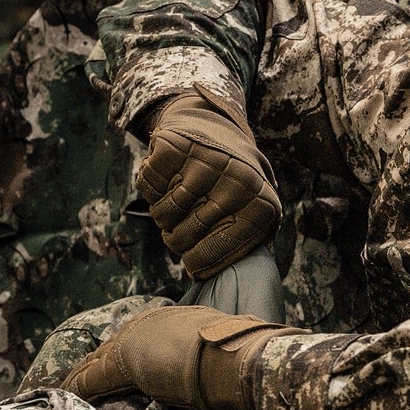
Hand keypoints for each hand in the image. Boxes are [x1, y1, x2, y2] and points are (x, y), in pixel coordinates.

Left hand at [61, 305, 302, 409]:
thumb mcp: (225, 356)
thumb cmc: (244, 361)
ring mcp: (137, 340)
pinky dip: (77, 388)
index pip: (140, 338)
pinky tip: (63, 396)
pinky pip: (92, 377)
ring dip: (81, 376)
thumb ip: (214, 360)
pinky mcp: (124, 361)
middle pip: (113, 345)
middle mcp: (153, 322)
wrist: (242, 360)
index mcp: (177, 319)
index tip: (109, 365)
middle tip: (76, 378)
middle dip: (95, 363)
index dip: (122, 353)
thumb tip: (227, 376)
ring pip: (98, 360)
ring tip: (62, 390)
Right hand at [136, 92, 281, 278]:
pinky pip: (148, 188)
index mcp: (261, 206)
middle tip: (178, 229)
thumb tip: (225, 284)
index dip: (196, 264)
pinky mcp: (176, 147)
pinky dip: (151, 189)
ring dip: (162, 215)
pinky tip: (168, 179)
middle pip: (184, 238)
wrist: (215, 125)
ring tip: (176, 204)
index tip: (191, 261)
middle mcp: (238, 184)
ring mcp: (207, 162)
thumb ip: (246, 244)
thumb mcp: (253, 210)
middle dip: (175, 240)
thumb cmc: (232, 181)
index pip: (215, 256)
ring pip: (163, 215)